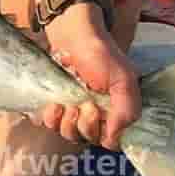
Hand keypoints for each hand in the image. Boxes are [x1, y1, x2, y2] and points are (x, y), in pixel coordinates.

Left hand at [37, 4, 140, 150]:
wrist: (71, 34)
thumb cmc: (100, 54)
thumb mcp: (123, 79)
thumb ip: (127, 110)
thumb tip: (114, 138)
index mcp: (114, 111)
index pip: (109, 141)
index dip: (102, 134)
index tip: (97, 112)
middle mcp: (94, 114)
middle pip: (86, 139)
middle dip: (84, 125)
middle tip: (83, 104)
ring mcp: (71, 110)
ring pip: (67, 134)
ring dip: (66, 123)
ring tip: (66, 103)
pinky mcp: (52, 104)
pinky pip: (48, 124)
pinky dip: (49, 118)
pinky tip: (53, 104)